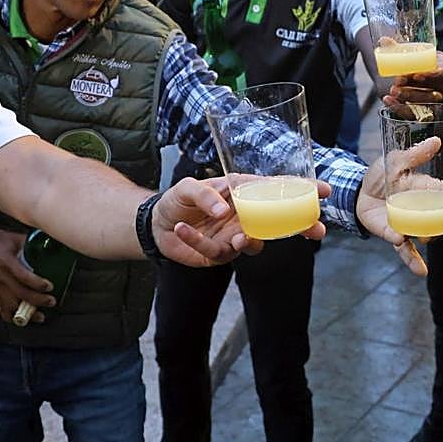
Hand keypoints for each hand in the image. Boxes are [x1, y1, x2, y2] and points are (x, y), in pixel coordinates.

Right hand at [0, 226, 56, 323]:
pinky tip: (25, 317)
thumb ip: (33, 245)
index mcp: (6, 262)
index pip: (23, 276)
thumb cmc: (1, 241)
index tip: (50, 287)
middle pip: (20, 294)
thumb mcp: (17, 239)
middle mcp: (0, 277)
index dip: (38, 284)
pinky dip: (14, 317)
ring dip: (27, 313)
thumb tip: (53, 247)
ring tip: (40, 315)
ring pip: (12, 306)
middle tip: (51, 301)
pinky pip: (3, 311)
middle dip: (38, 300)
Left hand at [152, 177, 274, 265]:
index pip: (264, 191)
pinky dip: (199, 242)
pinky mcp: (218, 253)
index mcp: (238, 193)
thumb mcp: (187, 187)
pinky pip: (216, 251)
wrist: (158, 224)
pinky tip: (181, 229)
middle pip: (267, 223)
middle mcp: (240, 216)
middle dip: (272, 228)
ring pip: (251, 245)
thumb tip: (223, 210)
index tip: (284, 197)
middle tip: (265, 224)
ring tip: (238, 239)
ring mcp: (232, 236)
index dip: (278, 195)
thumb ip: (205, 194)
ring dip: (247, 243)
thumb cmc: (178, 200)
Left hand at [355, 137, 442, 276]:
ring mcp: (409, 224)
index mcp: (425, 190)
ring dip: (427, 238)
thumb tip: (435, 140)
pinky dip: (413, 259)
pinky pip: (406, 251)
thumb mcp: (394, 161)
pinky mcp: (395, 235)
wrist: (358, 192)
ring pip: (425, 235)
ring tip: (422, 237)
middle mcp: (421, 210)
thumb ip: (414, 155)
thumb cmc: (380, 176)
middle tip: (441, 222)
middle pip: (439, 219)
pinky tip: (421, 270)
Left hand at [384, 50, 442, 107]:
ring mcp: (438, 98)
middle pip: (435, 89)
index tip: (417, 74)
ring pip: (427, 102)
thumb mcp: (410, 53)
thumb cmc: (417, 61)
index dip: (433, 74)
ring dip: (408, 96)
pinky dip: (400, 108)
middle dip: (416, 87)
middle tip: (399, 81)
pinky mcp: (427, 108)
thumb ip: (396, 48)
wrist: (414, 72)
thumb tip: (383, 40)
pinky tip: (388, 100)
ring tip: (393, 90)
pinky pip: (416, 112)